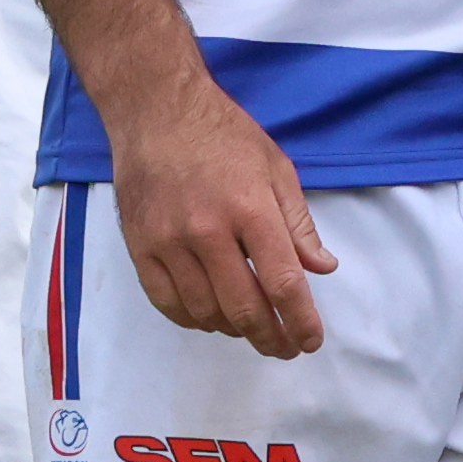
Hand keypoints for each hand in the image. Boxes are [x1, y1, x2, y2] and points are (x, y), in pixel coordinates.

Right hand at [112, 79, 334, 359]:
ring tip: (253, 329)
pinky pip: (167, 302)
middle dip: (270, 337)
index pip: (282, 282)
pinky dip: (193, 320)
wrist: (156, 113)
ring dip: (234, 330)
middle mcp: (207, 232)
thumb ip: (299, 224)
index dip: (300, 321)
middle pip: (243, 307)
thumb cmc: (224, 136)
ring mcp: (168, 242)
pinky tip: (212, 318)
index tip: (310, 341)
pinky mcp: (139, 247)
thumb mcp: (277, 169)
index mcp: (250, 209)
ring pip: (205, 312)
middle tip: (286, 348)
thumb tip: (322, 269)